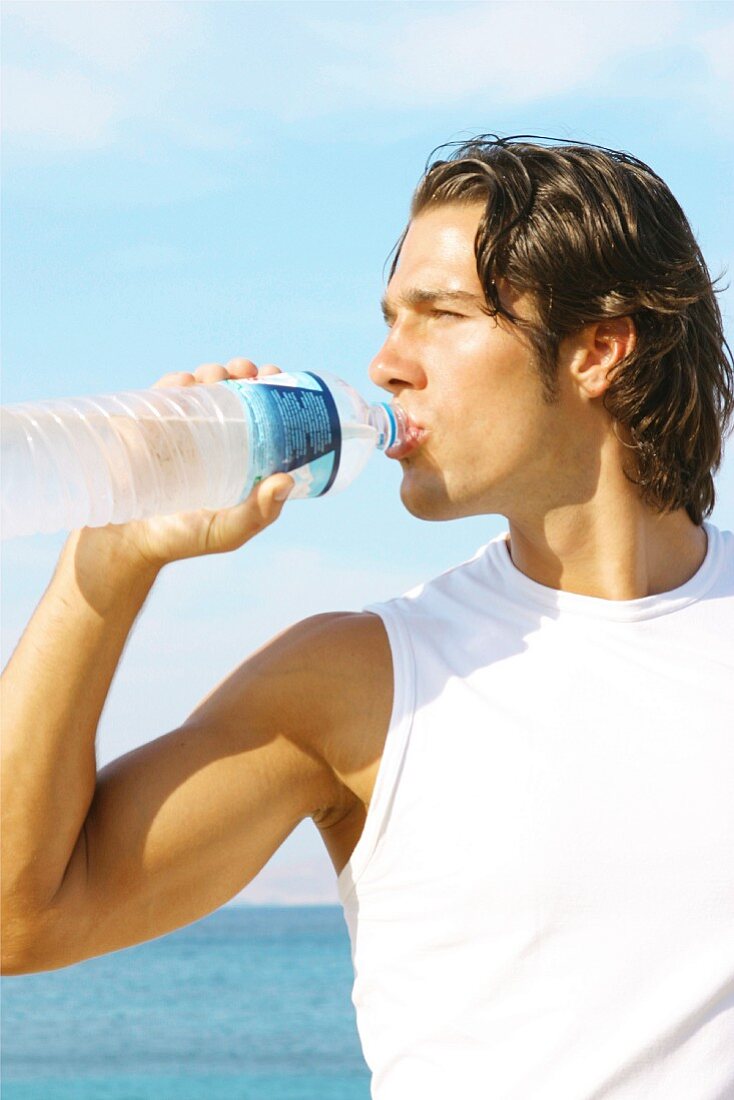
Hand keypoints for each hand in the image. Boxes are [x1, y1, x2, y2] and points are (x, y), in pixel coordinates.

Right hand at [72, 358, 292, 574]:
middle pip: (233, 392)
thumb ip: (259, 513)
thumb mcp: (228, 530)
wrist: (127, 543)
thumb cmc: (183, 539)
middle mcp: (212, 437)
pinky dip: (174, 383)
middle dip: (243, 372)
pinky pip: (161, 395)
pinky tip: (184, 382)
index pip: (260, 413)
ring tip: (218, 375)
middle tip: (248, 371)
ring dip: (213, 372)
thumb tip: (287, 480)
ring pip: (200, 387)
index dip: (271, 390)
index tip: (276, 376)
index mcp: (239, 455)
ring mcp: (178, 428)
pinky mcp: (147, 426)